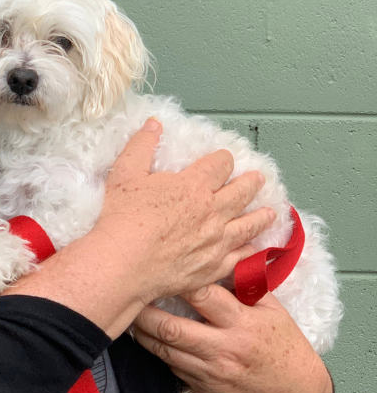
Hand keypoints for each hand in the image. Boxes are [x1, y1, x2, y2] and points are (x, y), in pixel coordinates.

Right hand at [4, 118, 275, 338]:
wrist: (123, 264)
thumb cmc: (122, 219)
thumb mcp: (125, 173)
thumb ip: (141, 145)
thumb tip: (153, 124)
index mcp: (194, 185)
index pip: (220, 164)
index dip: (223, 159)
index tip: (223, 159)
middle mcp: (213, 211)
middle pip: (242, 192)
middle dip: (251, 183)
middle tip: (258, 180)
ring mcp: (217, 241)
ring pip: (249, 225)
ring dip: (261, 217)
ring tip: (270, 213)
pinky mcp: (213, 268)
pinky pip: (241, 258)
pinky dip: (250, 252)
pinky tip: (253, 250)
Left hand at [132, 284, 333, 392]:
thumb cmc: (284, 347)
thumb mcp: (274, 311)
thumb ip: (248, 284)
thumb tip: (229, 253)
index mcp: (242, 324)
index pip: (203, 296)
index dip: (180, 280)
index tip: (163, 267)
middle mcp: (223, 349)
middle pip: (172, 328)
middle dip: (145, 311)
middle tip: (132, 294)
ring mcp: (210, 372)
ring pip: (164, 351)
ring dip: (143, 333)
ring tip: (132, 315)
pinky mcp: (203, 389)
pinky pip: (172, 368)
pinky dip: (159, 352)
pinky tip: (150, 338)